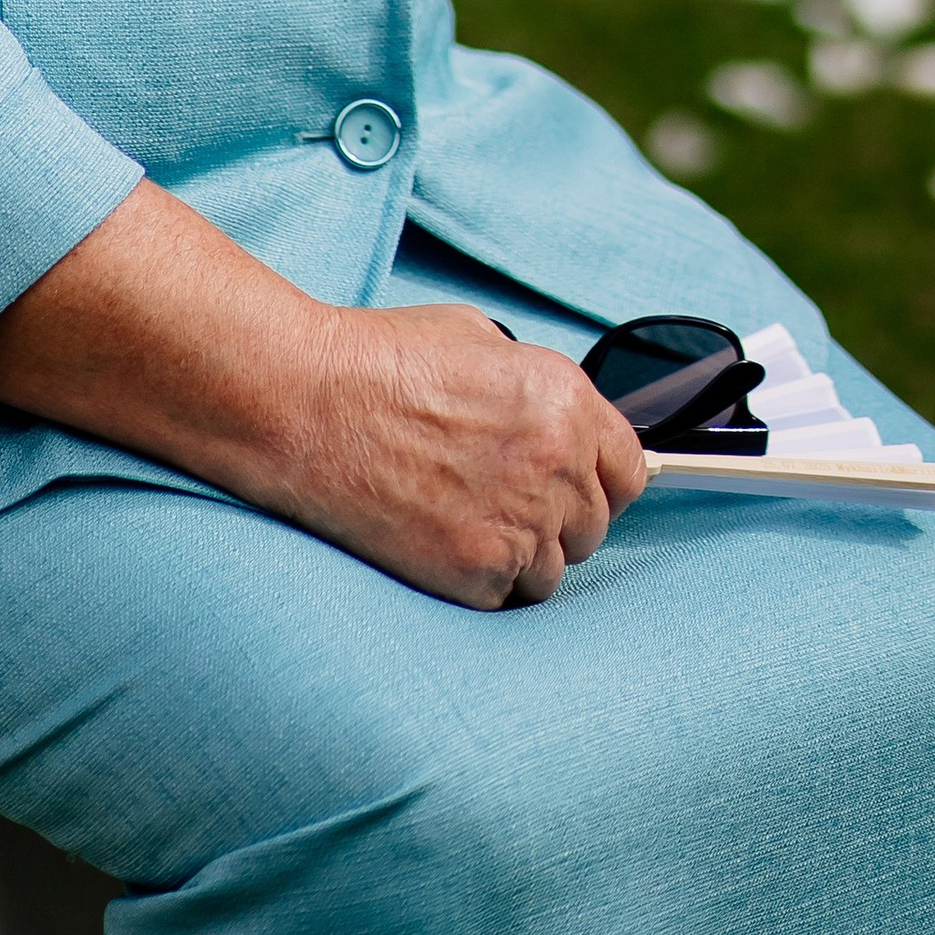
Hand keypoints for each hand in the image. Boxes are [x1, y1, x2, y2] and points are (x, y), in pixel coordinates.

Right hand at [0, 184, 639, 607]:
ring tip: (461, 515)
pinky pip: (507, 596)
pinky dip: (481, 578)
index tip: (574, 484)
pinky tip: (438, 537)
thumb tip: (563, 426)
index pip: (631, 471)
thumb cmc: (378, 360)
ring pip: (554, 571)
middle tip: (499, 497)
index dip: (599, 478)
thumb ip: (536, 387)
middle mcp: (554, 462)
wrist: (303, 403)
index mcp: (562, 398)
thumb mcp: (477, 338)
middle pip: (596, 526)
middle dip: (558, 516)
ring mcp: (517, 522)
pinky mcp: (474, 572)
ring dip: (521, 553)